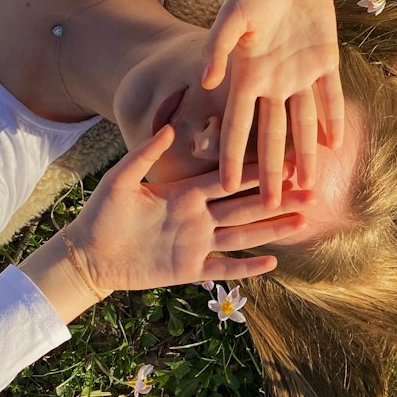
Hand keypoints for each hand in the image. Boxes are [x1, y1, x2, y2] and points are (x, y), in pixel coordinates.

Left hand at [68, 123, 314, 295]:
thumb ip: (145, 155)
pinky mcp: (188, 270)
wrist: (87, 255)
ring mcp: (196, 244)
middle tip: (310, 191)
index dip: (257, 172)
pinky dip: (246, 267)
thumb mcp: (120, 179)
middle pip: (246, 206)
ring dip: (272, 229)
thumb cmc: (101, 214)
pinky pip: (223, 269)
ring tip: (301, 222)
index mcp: (185, 193)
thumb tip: (171, 127)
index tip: (285, 160)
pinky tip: (271, 262)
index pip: (229, 180)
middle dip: (278, 199)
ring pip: (243, 235)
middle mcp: (198, 217)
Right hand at [198, 0, 343, 205]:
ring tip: (307, 186)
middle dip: (270, 170)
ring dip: (305, 154)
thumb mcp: (232, 17)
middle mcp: (273, 83)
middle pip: (271, 135)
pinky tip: (334, 146)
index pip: (238, 125)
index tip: (227, 186)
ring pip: (302, 124)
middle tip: (270, 204)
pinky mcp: (325, 63)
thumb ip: (218, 48)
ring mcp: (300, 75)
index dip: (233, 156)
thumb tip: (206, 82)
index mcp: (247, 76)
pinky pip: (330, 97)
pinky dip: (333, 120)